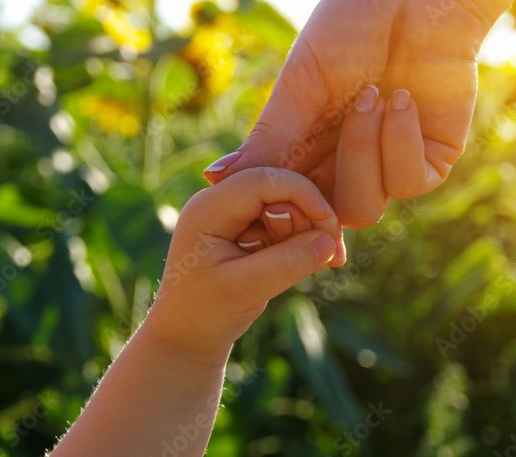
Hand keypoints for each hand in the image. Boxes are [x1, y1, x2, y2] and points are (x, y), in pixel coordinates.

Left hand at [142, 168, 339, 356]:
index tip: (327, 222)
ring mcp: (236, 213)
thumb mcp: (245, 290)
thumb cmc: (204, 314)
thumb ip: (286, 264)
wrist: (187, 335)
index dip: (301, 193)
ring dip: (310, 231)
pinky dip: (305, 239)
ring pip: (289, 203)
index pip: (262, 179)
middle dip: (309, 216)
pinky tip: (318, 261)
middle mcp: (221, 201)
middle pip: (280, 187)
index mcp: (208, 208)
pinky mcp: (251, 227)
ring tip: (322, 263)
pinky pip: (288, 220)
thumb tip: (327, 242)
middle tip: (328, 254)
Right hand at [203, 0, 493, 227]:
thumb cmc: (350, 26)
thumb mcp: (300, 85)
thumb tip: (214, 181)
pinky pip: (410, 182)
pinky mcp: (433, 156)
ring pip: (366, 209)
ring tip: (369, 95)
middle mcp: (347, 165)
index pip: (288, 205)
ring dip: (361, 151)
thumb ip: (269, 139)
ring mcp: (391, 165)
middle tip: (322, 128)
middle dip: (321, 184)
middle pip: (325, 218)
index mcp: (307, 150)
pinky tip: (401, 98)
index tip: (269, 195)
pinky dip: (399, 143)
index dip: (279, 209)